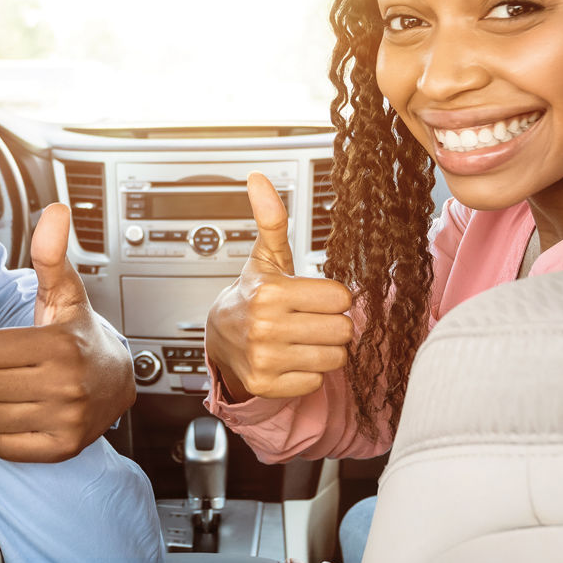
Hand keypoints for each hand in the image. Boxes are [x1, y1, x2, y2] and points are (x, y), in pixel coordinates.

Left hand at [0, 203, 134, 462]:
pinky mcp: (61, 448)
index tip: (12, 346)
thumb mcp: (64, 293)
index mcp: (60, 345)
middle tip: (15, 370)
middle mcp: (66, 385)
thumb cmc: (78, 334)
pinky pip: (3, 447)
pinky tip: (25, 416)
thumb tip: (54, 211)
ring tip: (19, 392)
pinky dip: (6, 436)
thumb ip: (49, 254)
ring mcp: (65, 419)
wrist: (116, 381)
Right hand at [205, 172, 353, 400]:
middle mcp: (266, 327)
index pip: (340, 297)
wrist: (220, 336)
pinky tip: (291, 358)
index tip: (313, 297)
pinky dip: (308, 373)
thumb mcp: (266, 257)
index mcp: (270, 292)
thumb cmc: (253, 293)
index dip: (332, 297)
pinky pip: (316, 381)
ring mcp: (265, 359)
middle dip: (332, 324)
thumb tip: (258, 177)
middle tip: (311, 319)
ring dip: (325, 349)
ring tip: (303, 338)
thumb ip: (272, 219)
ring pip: (335, 358)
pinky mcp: (267, 385)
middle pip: (342, 330)